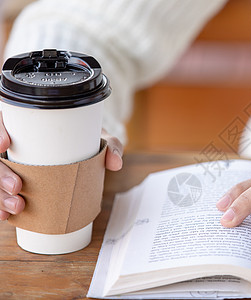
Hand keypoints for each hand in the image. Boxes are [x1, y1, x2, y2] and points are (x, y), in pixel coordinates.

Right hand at [0, 112, 123, 220]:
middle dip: (0, 174)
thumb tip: (115, 163)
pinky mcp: (15, 183)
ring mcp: (14, 165)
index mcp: (29, 124)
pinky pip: (1, 193)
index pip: (4, 121)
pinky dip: (1, 206)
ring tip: (18, 206)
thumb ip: (110, 145)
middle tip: (18, 187)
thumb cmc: (86, 141)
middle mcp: (16, 144)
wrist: (87, 153)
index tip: (4, 144)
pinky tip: (6, 217)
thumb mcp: (99, 138)